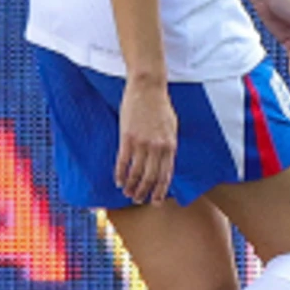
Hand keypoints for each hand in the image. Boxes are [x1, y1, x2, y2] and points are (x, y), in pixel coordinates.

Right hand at [114, 79, 178, 204]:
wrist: (148, 88)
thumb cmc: (160, 107)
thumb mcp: (172, 128)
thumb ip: (168, 146)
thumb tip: (165, 164)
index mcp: (170, 145)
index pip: (166, 175)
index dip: (160, 191)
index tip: (156, 201)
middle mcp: (157, 147)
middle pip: (150, 178)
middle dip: (144, 193)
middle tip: (138, 200)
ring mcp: (142, 143)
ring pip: (136, 173)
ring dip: (131, 186)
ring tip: (127, 193)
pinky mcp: (127, 138)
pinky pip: (122, 162)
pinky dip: (120, 174)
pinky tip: (118, 181)